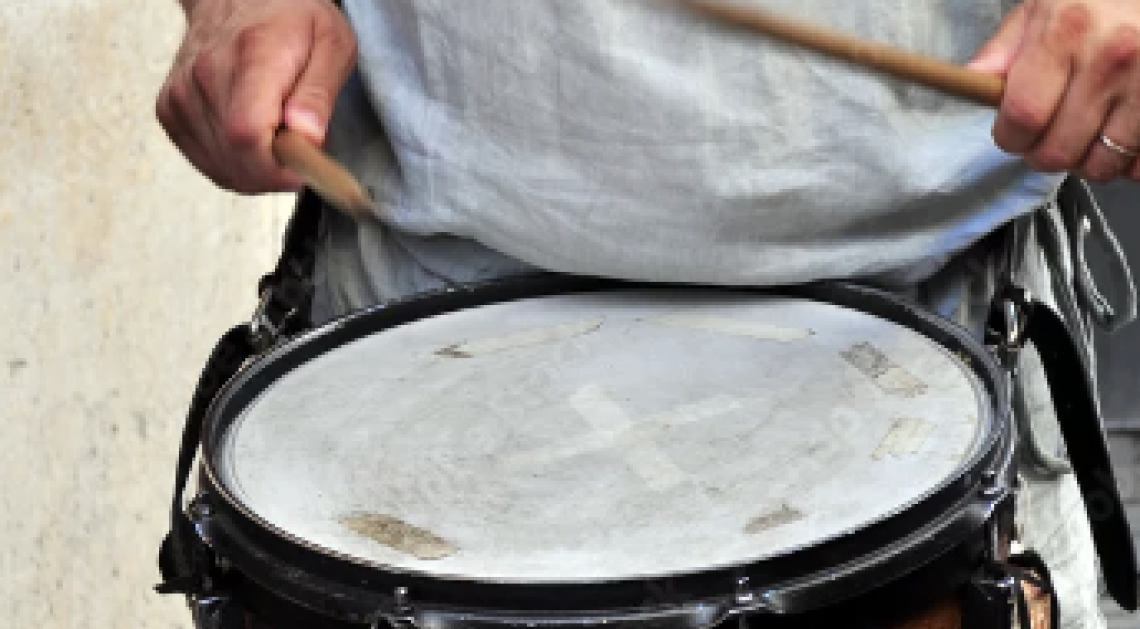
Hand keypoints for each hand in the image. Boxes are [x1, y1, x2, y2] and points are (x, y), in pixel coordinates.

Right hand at [156, 0, 355, 192]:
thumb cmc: (292, 19)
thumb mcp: (331, 44)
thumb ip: (319, 94)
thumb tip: (306, 136)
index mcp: (251, 56)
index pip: (245, 135)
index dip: (277, 168)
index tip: (303, 167)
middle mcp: (205, 75)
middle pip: (234, 160)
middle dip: (275, 174)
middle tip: (298, 154)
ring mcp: (181, 94)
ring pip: (220, 167)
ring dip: (257, 171)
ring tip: (277, 139)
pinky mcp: (170, 109)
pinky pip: (205, 160)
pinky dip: (234, 164)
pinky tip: (252, 141)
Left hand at [969, 0, 1139, 181]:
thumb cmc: (1096, 0)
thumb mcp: (1043, 8)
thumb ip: (1003, 50)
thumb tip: (971, 83)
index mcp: (1066, 33)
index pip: (1023, 115)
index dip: (1010, 137)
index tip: (1012, 134)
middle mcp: (1110, 59)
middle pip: (1057, 151)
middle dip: (1042, 154)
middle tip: (1046, 137)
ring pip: (1101, 165)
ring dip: (1085, 161)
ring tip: (1084, 135)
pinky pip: (1139, 165)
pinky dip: (1125, 162)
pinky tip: (1118, 136)